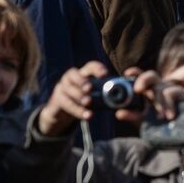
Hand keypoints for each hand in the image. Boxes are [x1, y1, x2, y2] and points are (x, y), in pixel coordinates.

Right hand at [37, 63, 156, 136]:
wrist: (63, 113)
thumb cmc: (85, 101)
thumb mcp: (95, 95)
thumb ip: (106, 93)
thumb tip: (127, 96)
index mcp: (83, 73)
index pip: (90, 66)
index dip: (97, 69)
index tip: (104, 75)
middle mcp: (70, 78)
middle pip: (73, 75)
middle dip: (82, 81)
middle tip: (90, 89)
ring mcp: (61, 88)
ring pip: (68, 90)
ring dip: (79, 97)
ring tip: (89, 104)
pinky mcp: (56, 101)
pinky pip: (65, 104)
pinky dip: (77, 110)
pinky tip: (87, 116)